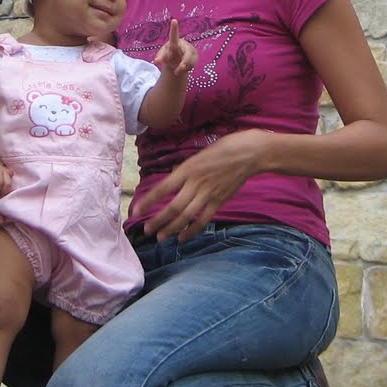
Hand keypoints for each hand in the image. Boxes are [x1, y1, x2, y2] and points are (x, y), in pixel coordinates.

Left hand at [130, 128, 266, 240]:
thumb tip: (172, 180)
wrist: (250, 153)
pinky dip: (192, 230)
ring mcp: (209, 194)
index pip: (163, 188)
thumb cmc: (224, 148)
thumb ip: (185, 170)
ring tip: (160, 237)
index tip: (136, 210)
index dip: (149, 201)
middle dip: (158, 220)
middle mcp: (196, 183)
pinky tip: (182, 238)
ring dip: (172, 228)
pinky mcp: (220, 201)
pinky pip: (204, 219)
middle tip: (146, 230)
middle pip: (174, 207)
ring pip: (187, 216)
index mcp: (188, 169)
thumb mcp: (199, 154)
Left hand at [154, 18, 196, 80]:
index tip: (174, 20)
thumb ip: (160, 58)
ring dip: (184, 68)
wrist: (177, 60)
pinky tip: (184, 68)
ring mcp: (191, 50)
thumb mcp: (163, 56)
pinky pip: (193, 64)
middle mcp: (184, 44)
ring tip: (177, 72)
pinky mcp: (196, 55)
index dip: (174, 28)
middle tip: (178, 70)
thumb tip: (156, 61)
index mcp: (174, 42)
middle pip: (187, 53)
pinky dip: (187, 69)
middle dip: (184, 62)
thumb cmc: (168, 55)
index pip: (174, 35)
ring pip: (190, 60)